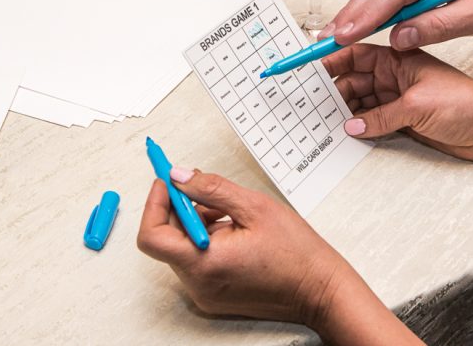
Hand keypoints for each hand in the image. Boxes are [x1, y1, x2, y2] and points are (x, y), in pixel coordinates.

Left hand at [136, 169, 414, 342]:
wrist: (321, 291)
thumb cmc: (297, 253)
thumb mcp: (254, 207)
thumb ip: (210, 188)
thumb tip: (178, 176)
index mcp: (205, 263)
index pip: (151, 236)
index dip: (155, 203)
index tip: (167, 182)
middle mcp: (198, 284)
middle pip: (166, 239)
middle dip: (181, 208)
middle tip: (204, 188)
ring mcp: (205, 292)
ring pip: (182, 247)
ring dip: (197, 222)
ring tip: (231, 214)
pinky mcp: (214, 294)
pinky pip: (196, 260)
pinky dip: (206, 239)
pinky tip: (234, 230)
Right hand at [325, 44, 472, 160]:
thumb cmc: (468, 103)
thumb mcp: (417, 106)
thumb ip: (381, 116)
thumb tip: (354, 125)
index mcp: (399, 58)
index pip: (356, 54)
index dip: (332, 60)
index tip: (311, 68)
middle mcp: (395, 75)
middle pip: (353, 79)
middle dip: (334, 89)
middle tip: (315, 101)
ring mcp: (397, 97)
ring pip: (360, 100)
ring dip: (345, 109)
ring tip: (327, 118)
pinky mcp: (402, 117)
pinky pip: (371, 119)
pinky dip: (359, 124)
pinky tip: (348, 130)